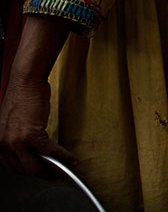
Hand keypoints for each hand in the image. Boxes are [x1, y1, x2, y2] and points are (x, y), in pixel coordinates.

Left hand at [0, 15, 75, 173]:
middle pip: (25, 170)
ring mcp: (16, 142)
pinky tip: (71, 158)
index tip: (43, 172)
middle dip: (43, 174)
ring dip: (53, 170)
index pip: (13, 167)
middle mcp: (3, 145)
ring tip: (65, 168)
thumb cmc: (22, 96)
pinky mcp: (31, 135)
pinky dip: (63, 157)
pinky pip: (50, 152)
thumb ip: (18, 138)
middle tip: (57, 174)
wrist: (25, 82)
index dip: (31, 172)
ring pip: (35, 167)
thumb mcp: (14, 123)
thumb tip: (33, 150)